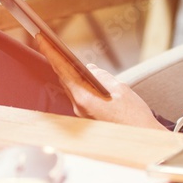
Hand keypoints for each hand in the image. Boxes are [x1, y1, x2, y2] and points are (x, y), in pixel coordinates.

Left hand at [35, 34, 167, 130]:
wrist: (140, 141)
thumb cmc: (133, 116)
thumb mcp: (120, 89)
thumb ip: (102, 76)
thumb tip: (90, 69)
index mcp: (84, 98)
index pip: (63, 71)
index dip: (52, 54)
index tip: (42, 41)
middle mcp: (79, 108)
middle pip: (64, 79)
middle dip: (57, 61)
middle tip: (47, 43)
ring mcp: (82, 114)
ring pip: (71, 88)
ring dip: (67, 72)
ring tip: (60, 55)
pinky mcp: (87, 117)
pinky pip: (78, 96)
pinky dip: (76, 84)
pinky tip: (77, 75)